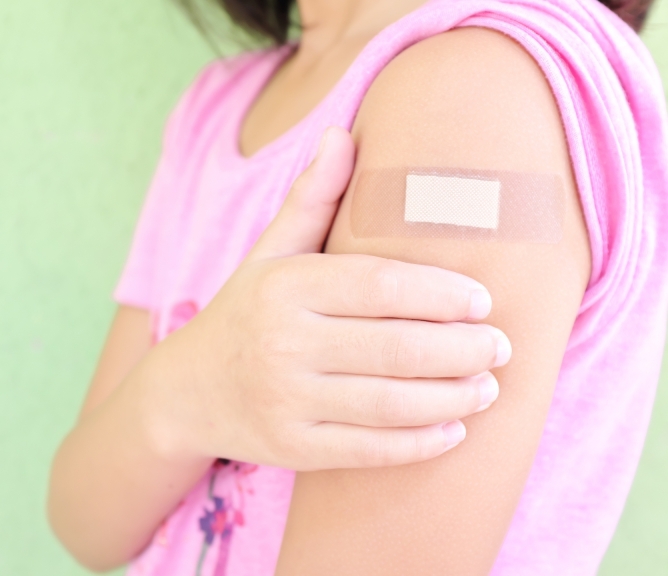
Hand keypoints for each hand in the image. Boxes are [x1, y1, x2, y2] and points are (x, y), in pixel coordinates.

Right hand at [135, 127, 509, 470]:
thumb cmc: (244, 312)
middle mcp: (282, 343)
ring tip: (489, 386)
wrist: (185, 392)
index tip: (482, 299)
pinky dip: (421, 443)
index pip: (381, 285)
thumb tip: (341, 134)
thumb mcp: (269, 253)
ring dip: (455, 397)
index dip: (442, 293)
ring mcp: (286, 400)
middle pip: (397, 346)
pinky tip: (453, 429)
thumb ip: (311, 198)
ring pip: (392, 402)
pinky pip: (371, 450)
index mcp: (283, 286)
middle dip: (465, 349)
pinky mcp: (293, 449)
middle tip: (501, 347)